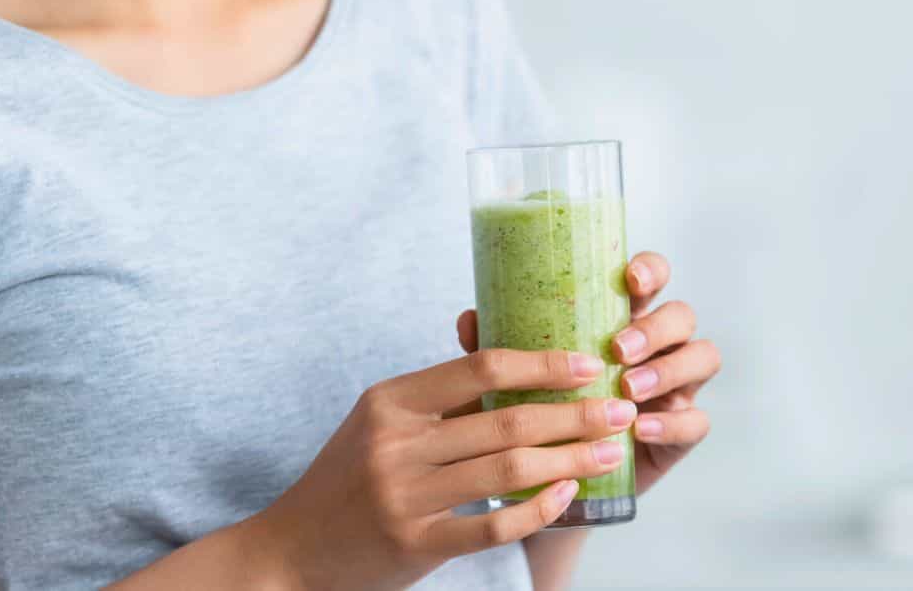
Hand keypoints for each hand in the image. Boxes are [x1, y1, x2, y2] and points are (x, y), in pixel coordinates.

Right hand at [249, 349, 635, 590]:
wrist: (291, 550)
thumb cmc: (349, 477)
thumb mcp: (382, 423)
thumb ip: (441, 397)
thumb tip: (520, 362)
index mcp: (391, 401)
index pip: (479, 367)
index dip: (542, 363)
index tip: (590, 363)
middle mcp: (396, 443)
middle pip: (505, 419)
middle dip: (575, 413)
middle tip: (621, 408)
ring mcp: (404, 496)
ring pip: (507, 470)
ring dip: (570, 458)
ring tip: (611, 450)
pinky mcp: (414, 544)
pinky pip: (492, 524)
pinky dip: (537, 509)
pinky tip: (568, 494)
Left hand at [457, 251, 718, 497]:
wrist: (556, 478)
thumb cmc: (543, 411)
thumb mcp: (518, 378)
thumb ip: (504, 350)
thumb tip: (470, 319)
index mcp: (624, 318)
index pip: (653, 276)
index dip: (650, 270)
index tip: (629, 280)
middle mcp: (657, 346)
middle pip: (682, 315)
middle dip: (655, 327)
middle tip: (619, 349)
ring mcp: (676, 386)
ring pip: (702, 357)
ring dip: (668, 368)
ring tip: (629, 389)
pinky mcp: (681, 430)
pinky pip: (696, 420)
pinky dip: (671, 422)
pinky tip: (639, 429)